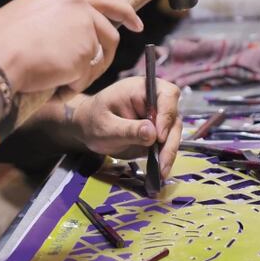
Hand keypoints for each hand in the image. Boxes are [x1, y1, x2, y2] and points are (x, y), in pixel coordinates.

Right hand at [0, 0, 142, 94]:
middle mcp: (77, 6)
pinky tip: (56, 86)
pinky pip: (87, 75)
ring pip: (100, 55)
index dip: (120, 11)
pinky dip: (74, 86)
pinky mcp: (86, 51)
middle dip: (114, 45)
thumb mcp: (23, 18)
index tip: (134, 22)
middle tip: (119, 52)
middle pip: (110, 28)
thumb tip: (59, 38)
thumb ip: (49, 21)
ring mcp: (84, 27)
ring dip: (86, 74)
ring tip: (63, 83)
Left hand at [65, 77, 182, 179]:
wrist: (86, 128)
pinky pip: (166, 143)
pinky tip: (160, 171)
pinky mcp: (156, 132)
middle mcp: (154, 100)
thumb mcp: (106, 126)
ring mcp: (157, 117)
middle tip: (162, 162)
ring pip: (173, 132)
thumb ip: (128, 130)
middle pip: (173, 117)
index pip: (166, 95)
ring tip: (161, 171)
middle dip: (170, 141)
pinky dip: (164, 157)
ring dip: (169, 152)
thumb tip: (152, 133)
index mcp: (141, 89)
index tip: (158, 136)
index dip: (166, 114)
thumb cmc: (93, 120)